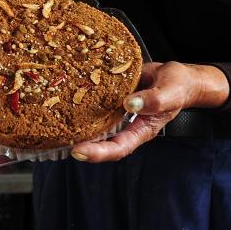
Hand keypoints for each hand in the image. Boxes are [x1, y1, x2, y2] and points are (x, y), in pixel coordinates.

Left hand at [69, 61, 228, 162]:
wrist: (179, 76)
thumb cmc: (178, 86)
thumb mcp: (171, 91)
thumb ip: (155, 99)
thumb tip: (130, 104)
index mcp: (141, 129)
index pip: (118, 148)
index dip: (98, 153)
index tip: (78, 152)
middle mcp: (126, 124)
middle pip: (101, 140)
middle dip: (80, 143)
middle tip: (56, 139)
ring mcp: (117, 112)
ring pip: (95, 124)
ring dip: (76, 125)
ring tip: (52, 123)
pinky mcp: (111, 98)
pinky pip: (95, 103)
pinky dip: (81, 101)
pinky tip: (65, 96)